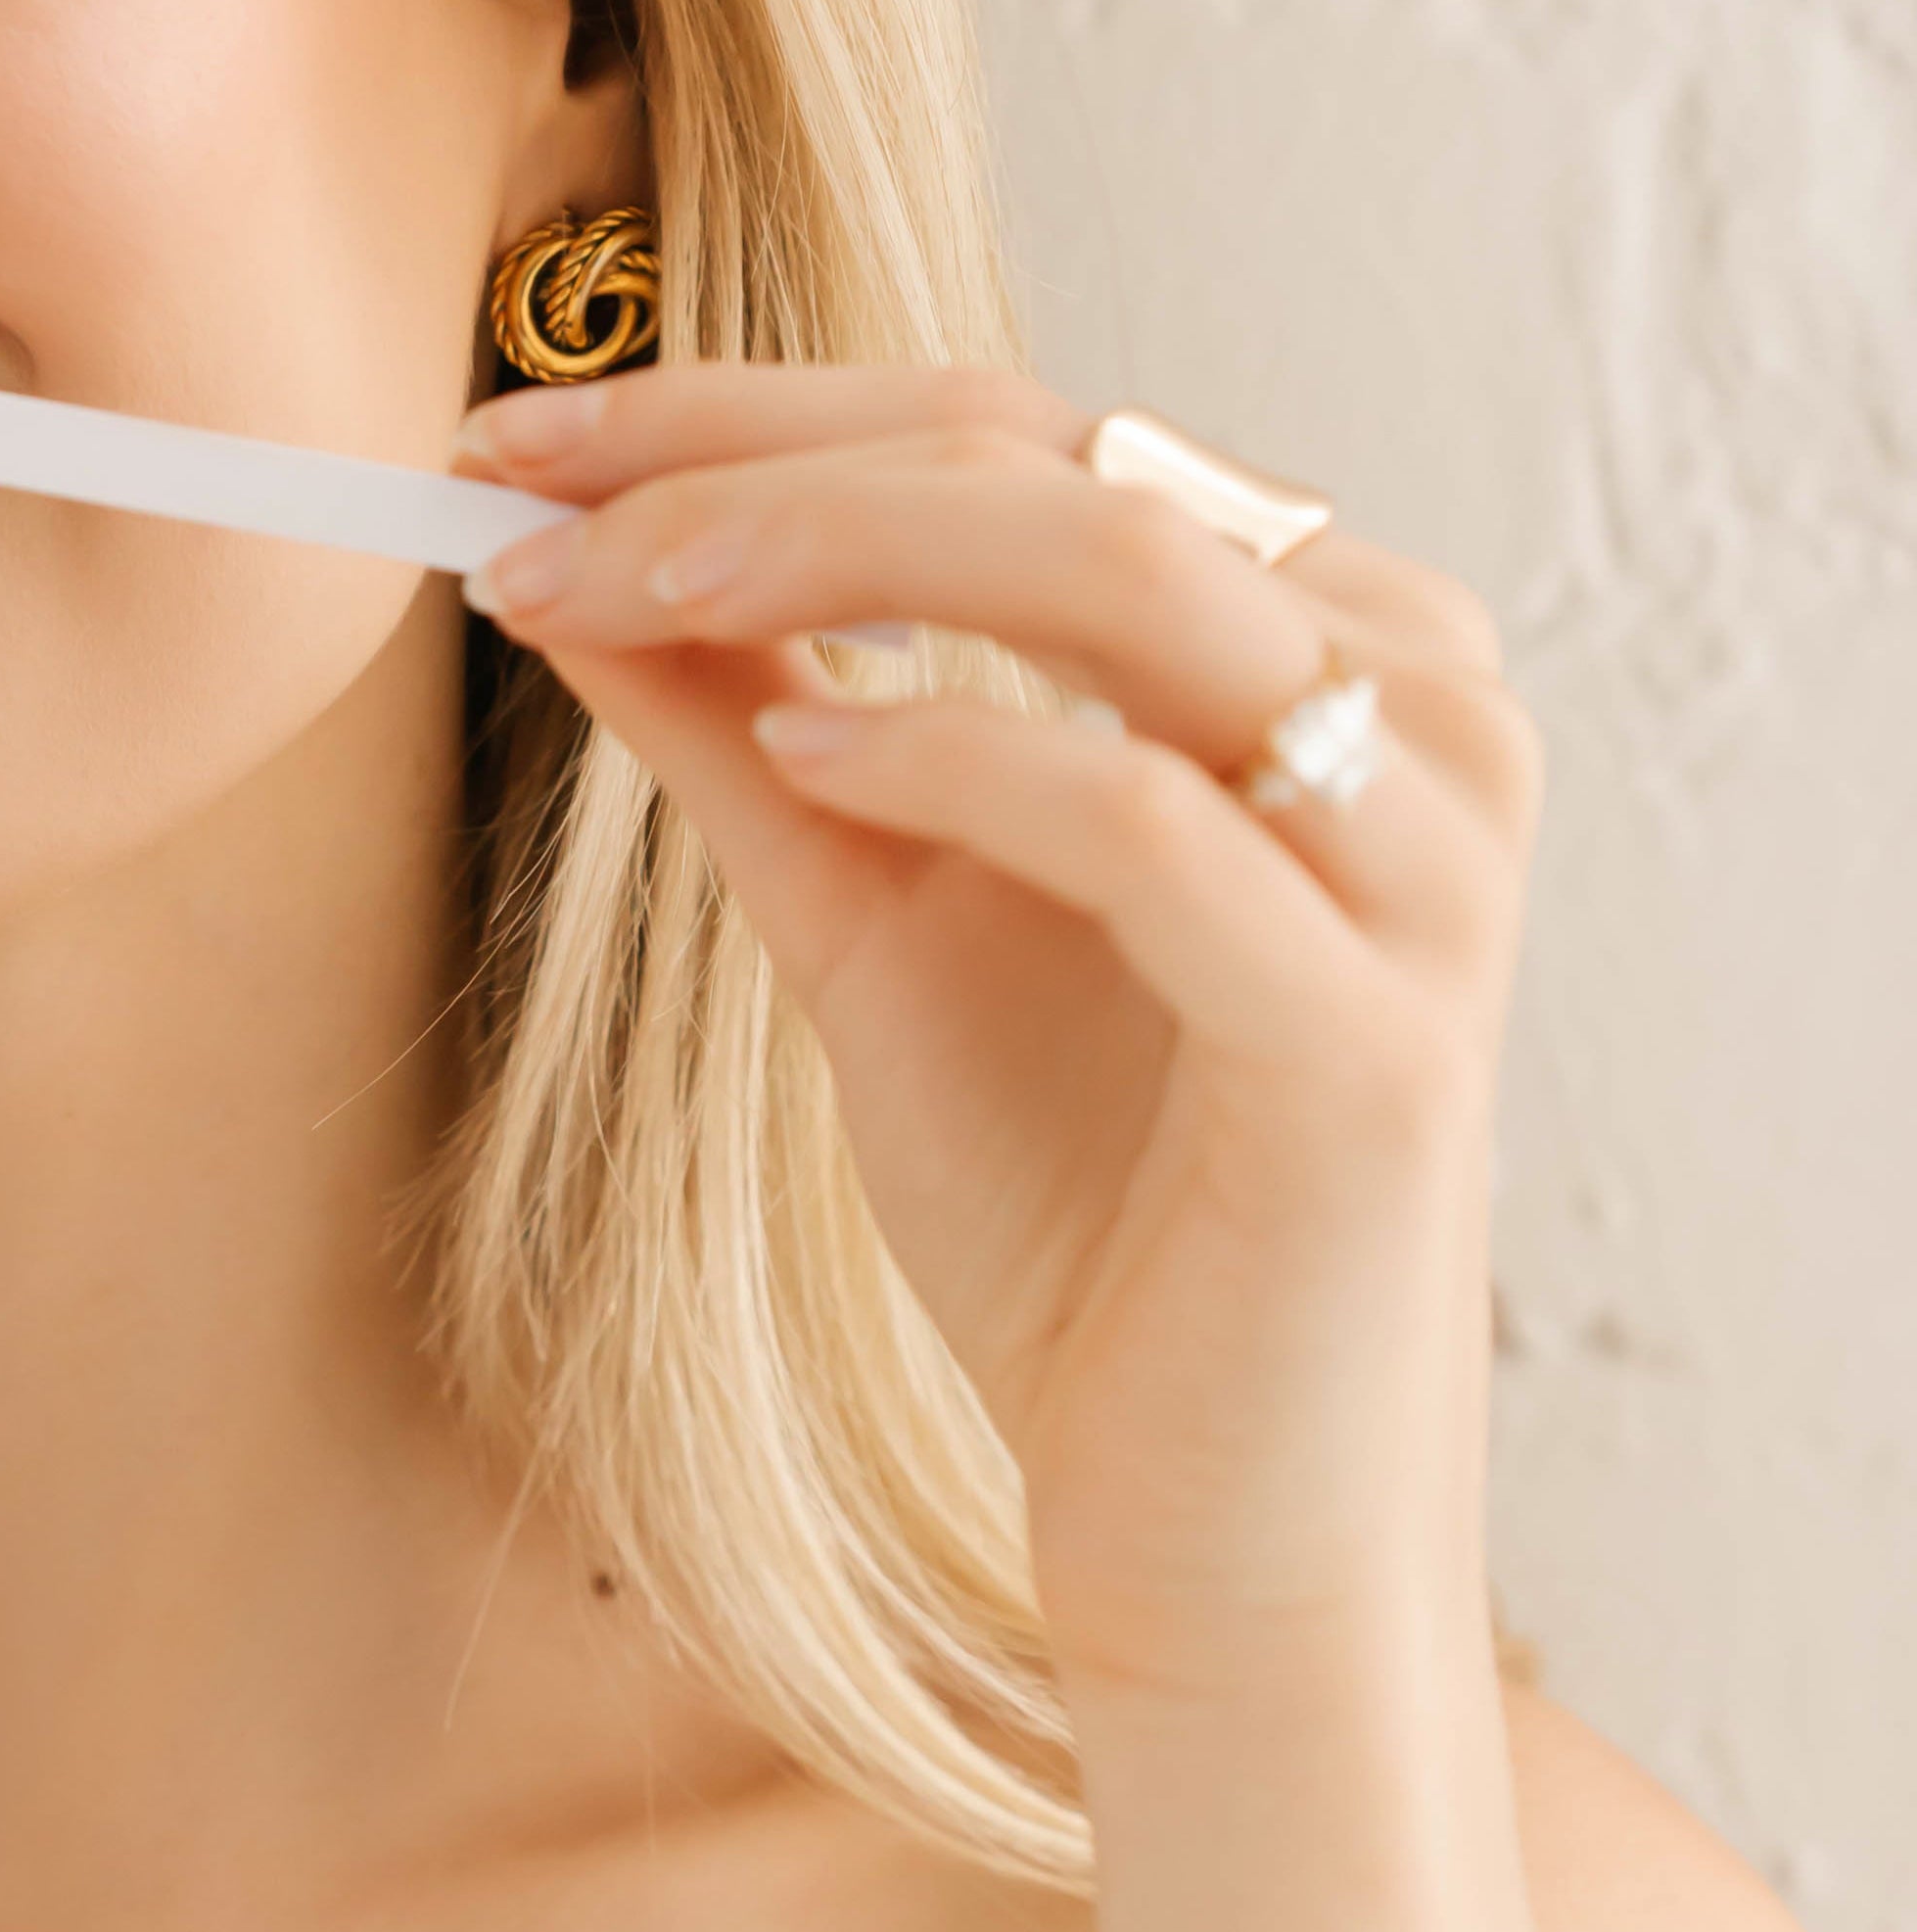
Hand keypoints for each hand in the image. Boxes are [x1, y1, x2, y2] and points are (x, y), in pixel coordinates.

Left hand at [453, 364, 1545, 1705]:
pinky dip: (956, 758)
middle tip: (522, 498)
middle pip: (1056, 457)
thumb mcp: (859, 905)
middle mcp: (1410, 705)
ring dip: (831, 550)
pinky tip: (802, 759)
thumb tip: (562, 549)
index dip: (739, 410)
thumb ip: (741, 717)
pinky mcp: (1380, 1040)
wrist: (1196, 1522)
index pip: (1005, 429)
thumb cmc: (1071, 1206)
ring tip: (619, 585)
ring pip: (1127, 571)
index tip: (510, 440)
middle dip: (750, 459)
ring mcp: (1421, 865)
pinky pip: (1151, 820)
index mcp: (1306, 641)